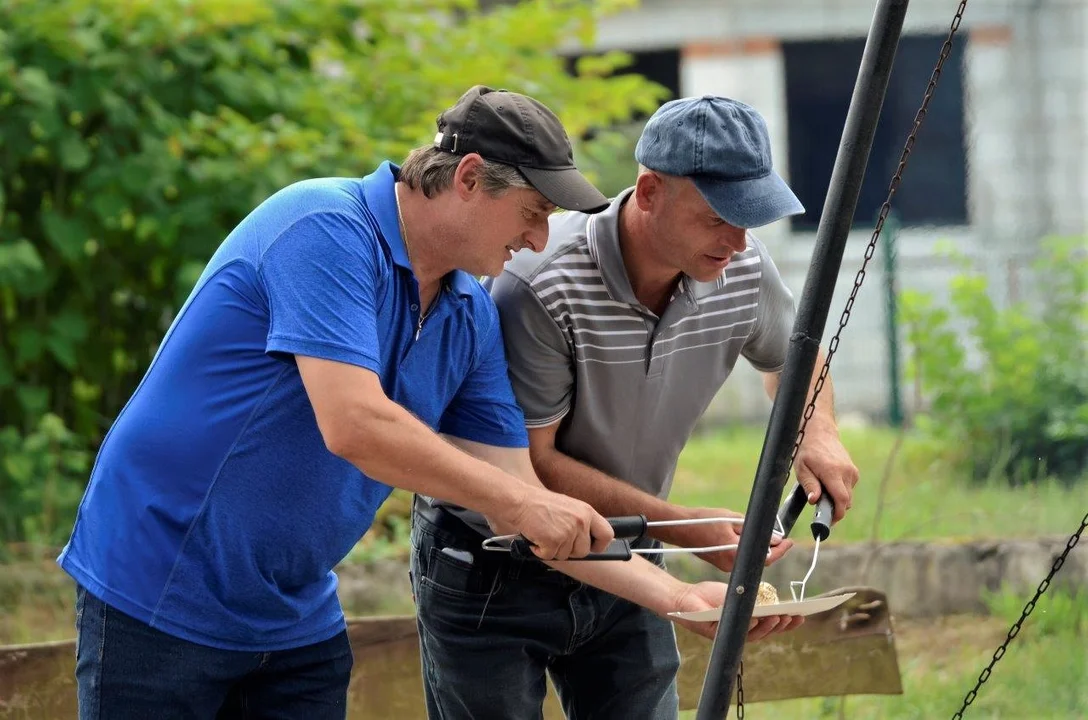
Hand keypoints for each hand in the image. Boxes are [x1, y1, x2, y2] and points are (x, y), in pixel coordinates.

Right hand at [502, 486, 613, 560]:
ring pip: (565, 555)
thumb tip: (592, 540)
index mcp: (587, 511)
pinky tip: (536, 538)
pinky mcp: (553, 540)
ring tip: (544, 533)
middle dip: (569, 550)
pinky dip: (540, 551)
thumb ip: (581, 521)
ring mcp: (568, 531)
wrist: (519, 500)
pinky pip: (550, 556)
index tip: (592, 548)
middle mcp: (581, 521)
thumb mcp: (569, 507)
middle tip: (556, 538)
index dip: (599, 545)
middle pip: (583, 551)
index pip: (607, 534)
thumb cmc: (540, 504)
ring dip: (552, 549)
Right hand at [665, 506, 793, 572]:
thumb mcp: (732, 519)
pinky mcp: (721, 563)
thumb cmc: (704, 520)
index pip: (766, 557)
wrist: (681, 528)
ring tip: (768, 538)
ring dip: (760, 551)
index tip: (789, 541)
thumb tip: (774, 538)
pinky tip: (749, 540)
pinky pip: (740, 559)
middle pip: (760, 561)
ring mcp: (725, 566)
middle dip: (772, 551)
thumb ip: (753, 530)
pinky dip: (748, 551)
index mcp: (735, 553)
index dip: (780, 550)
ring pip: (750, 560)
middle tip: (782, 539)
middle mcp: (731, 565)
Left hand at [668, 581, 803, 640]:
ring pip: (754, 634)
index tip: (802, 616)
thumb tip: (773, 597)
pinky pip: (735, 631)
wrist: (688, 597)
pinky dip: (748, 624)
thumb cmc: (711, 596)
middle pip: (767, 632)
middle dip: (782, 625)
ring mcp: (730, 634)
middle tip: (793, 616)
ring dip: (768, 626)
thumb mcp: (737, 593)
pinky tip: (757, 618)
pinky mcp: (718, 634)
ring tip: (778, 616)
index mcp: (749, 623)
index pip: (772, 626)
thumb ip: (753, 597)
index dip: (787, 624)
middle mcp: (741, 632)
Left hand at [794, 428, 858, 522]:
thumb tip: (814, 501)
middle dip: (836, 508)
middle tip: (822, 509)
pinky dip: (840, 490)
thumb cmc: (808, 451)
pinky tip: (829, 483)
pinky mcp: (854, 472)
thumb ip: (809, 485)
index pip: (841, 500)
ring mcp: (852, 472)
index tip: (829, 522)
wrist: (820, 433)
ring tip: (823, 491)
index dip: (837, 514)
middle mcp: (847, 472)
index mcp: (833, 472)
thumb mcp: (802, 468)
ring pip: (848, 495)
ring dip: (837, 499)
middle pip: (846, 501)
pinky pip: (849, 488)